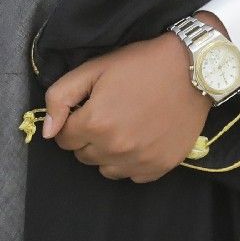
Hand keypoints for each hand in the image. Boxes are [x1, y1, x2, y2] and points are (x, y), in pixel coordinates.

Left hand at [40, 19, 214, 182]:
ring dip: (107, 152)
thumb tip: (48, 132)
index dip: (72, 122)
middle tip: (108, 113)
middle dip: (88, 137)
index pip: (63, 139)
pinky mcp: (160, 167)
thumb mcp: (94, 69)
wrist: (191, 69)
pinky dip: (131, 161)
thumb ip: (60, 98)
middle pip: (83, 155)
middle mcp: (115, 148)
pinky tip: (141, 138)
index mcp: (95, 123)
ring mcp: (139, 161)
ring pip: (105, 169)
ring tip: (124, 126)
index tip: (88, 108)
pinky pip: (131, 176)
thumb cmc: (140, 64)